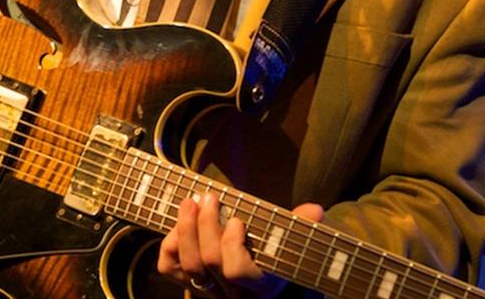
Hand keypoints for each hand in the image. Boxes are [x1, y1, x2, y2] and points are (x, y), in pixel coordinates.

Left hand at [158, 192, 324, 297]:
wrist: (259, 282)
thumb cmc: (277, 256)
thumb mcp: (292, 244)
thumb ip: (300, 227)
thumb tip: (316, 210)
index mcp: (260, 285)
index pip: (237, 272)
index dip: (232, 245)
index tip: (237, 219)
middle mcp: (232, 293)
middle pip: (209, 263)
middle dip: (205, 224)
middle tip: (209, 196)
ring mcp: (208, 290)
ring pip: (189, 265)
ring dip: (185, 228)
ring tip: (191, 201)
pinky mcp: (188, 282)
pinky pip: (170, 268)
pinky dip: (169, 243)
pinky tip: (179, 223)